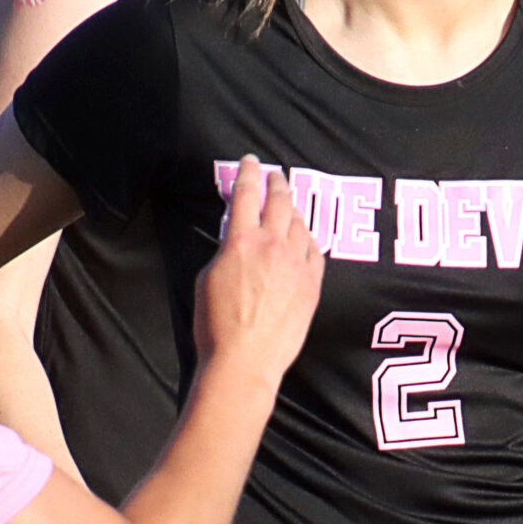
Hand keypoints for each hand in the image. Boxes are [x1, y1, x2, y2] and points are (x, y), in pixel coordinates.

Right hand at [194, 159, 322, 377]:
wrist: (244, 362)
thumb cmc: (215, 326)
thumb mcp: (205, 279)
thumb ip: (225, 253)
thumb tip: (236, 244)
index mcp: (240, 242)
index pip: (245, 194)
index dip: (247, 172)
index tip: (249, 161)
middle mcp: (272, 246)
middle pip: (279, 201)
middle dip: (276, 182)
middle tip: (275, 174)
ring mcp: (297, 265)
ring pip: (300, 224)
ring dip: (293, 210)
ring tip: (289, 206)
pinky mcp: (312, 285)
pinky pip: (316, 251)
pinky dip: (309, 239)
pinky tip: (306, 239)